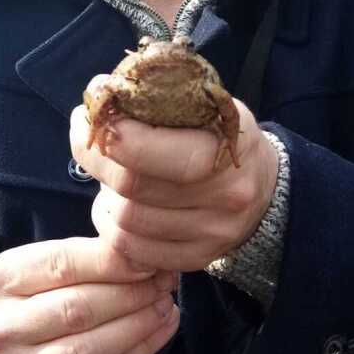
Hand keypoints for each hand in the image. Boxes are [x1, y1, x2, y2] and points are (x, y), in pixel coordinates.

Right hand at [0, 237, 178, 353]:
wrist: (20, 333)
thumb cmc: (49, 284)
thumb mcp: (58, 256)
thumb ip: (96, 254)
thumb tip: (148, 258)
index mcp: (1, 279)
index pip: (62, 265)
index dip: (112, 262)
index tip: (149, 260)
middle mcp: (3, 328)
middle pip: (76, 311)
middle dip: (131, 295)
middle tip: (164, 282)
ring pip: (89, 351)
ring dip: (139, 326)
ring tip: (166, 305)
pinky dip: (141, 351)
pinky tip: (162, 328)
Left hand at [70, 99, 278, 271]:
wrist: (265, 187)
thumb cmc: (221, 136)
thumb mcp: (205, 104)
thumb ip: (157, 100)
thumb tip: (100, 95)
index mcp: (226, 147)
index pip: (146, 150)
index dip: (107, 134)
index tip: (88, 118)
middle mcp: (225, 195)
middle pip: (131, 188)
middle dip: (98, 162)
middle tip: (93, 143)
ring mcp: (212, 233)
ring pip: (126, 224)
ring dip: (105, 199)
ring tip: (112, 179)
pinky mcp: (197, 258)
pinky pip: (134, 252)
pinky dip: (114, 230)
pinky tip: (120, 209)